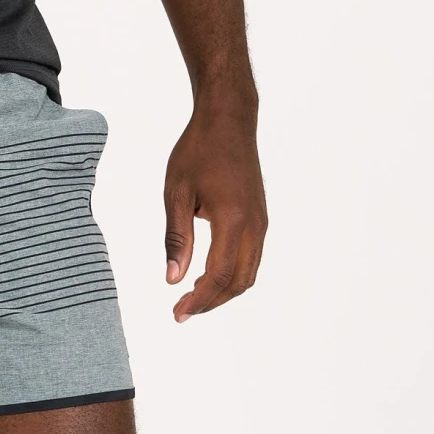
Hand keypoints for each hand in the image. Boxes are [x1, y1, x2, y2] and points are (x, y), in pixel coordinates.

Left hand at [163, 97, 266, 321]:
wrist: (229, 119)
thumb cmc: (199, 150)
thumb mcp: (176, 194)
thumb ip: (176, 239)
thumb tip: (172, 279)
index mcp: (233, 220)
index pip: (218, 276)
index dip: (198, 301)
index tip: (177, 313)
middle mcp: (254, 225)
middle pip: (238, 283)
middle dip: (210, 303)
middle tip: (181, 311)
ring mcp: (261, 222)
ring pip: (248, 274)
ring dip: (222, 292)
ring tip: (192, 297)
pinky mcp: (260, 218)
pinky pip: (251, 259)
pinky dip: (231, 276)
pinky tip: (207, 277)